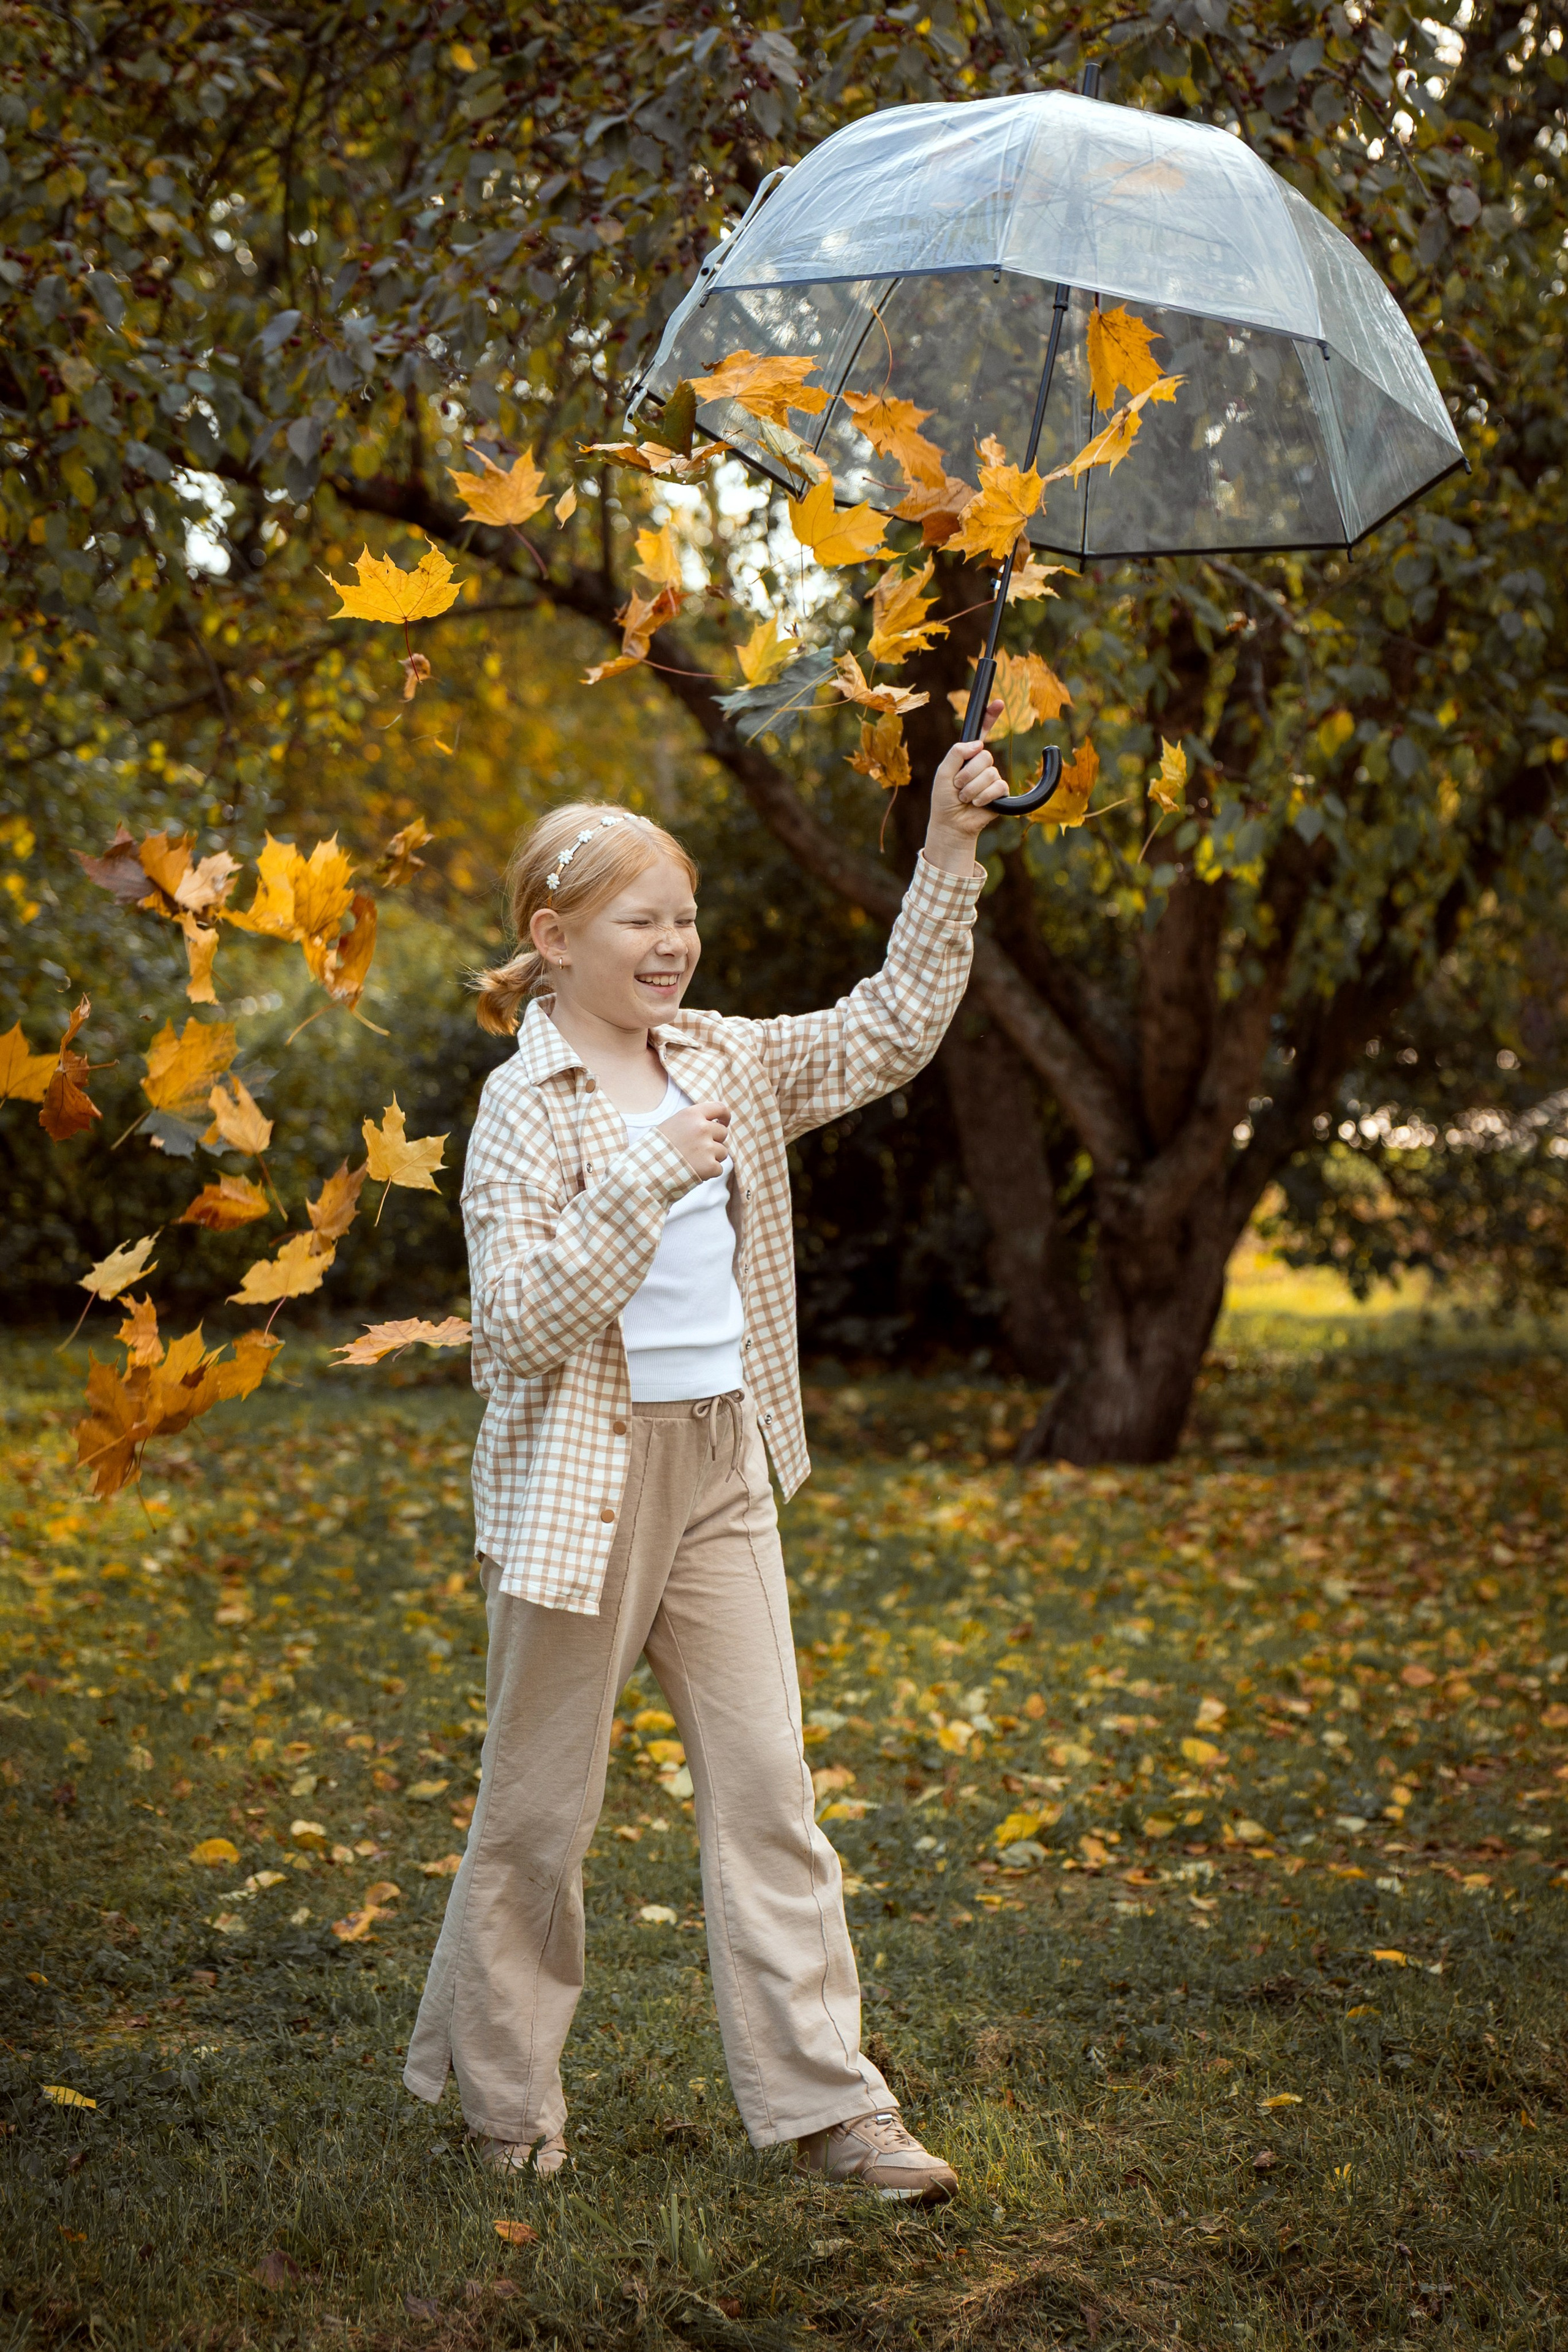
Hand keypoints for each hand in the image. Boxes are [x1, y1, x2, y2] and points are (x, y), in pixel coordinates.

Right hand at [661, 1097, 730, 1178]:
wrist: (647, 1171)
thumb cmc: (657, 1148)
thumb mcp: (673, 1124)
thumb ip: (694, 1121)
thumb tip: (715, 1123)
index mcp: (692, 1114)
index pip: (720, 1108)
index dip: (725, 1116)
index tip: (723, 1123)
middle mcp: (702, 1128)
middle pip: (723, 1132)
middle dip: (714, 1141)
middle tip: (697, 1150)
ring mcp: (707, 1147)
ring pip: (723, 1152)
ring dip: (712, 1158)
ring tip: (693, 1162)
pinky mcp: (710, 1166)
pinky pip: (719, 1168)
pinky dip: (709, 1172)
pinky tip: (694, 1171)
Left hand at [923, 702, 1009, 871]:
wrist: (951, 823)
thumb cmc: (944, 799)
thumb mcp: (943, 773)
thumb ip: (956, 754)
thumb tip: (978, 744)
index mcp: (967, 755)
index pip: (981, 732)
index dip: (990, 717)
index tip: (999, 703)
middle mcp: (981, 764)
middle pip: (984, 755)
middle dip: (967, 773)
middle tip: (957, 787)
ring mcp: (991, 777)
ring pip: (989, 773)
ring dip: (972, 788)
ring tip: (964, 798)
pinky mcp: (1000, 792)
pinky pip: (998, 786)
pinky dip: (983, 796)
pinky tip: (977, 804)